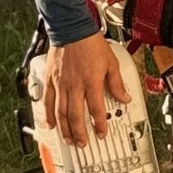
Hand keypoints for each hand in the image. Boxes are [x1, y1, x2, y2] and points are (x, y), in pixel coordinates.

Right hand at [44, 33, 130, 147]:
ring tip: (68, 139)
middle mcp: (75, 85)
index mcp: (92, 82)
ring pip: (60, 112)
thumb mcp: (111, 62)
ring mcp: (61, 83)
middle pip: (76, 115)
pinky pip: (47, 100)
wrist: (71, 28)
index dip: (99, 124)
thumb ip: (117, 83)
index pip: (96, 109)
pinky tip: (50, 123)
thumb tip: (125, 97)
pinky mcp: (50, 79)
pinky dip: (48, 114)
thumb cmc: (90, 43)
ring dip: (64, 128)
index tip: (101, 133)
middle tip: (82, 143)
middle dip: (79, 133)